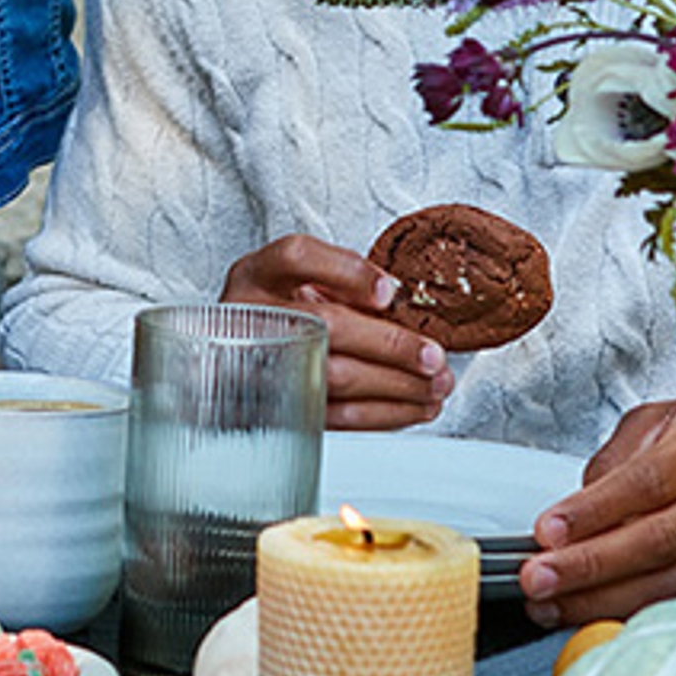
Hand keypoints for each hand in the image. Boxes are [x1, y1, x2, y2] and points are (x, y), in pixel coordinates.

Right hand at [219, 235, 449, 429]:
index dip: (346, 272)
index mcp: (258, 274)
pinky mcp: (276, 407)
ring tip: (435, 384)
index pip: (297, 257)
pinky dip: (382, 414)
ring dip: (396, 385)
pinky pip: (335, 417)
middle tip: (432, 355)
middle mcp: (250, 315)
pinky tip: (412, 406)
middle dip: (389, 344)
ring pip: (333, 376)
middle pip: (324, 325)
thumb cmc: (282, 314)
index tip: (389, 292)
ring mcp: (258, 364)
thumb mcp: (303, 283)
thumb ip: (343, 283)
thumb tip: (402, 305)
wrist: (240, 358)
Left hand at [521, 395, 675, 627]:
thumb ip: (614, 462)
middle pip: (657, 539)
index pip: (646, 482)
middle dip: (590, 565)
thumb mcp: (656, 423)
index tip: (547, 531)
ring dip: (602, 601)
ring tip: (552, 606)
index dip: (594, 511)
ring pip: (670, 582)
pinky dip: (631, 613)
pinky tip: (591, 617)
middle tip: (539, 578)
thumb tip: (575, 513)